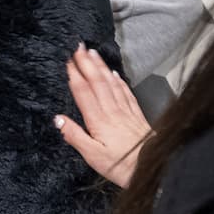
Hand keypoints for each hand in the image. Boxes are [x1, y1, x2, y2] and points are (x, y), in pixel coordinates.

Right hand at [55, 45, 149, 187]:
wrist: (156, 167)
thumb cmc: (122, 166)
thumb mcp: (93, 156)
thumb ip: (75, 136)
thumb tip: (58, 119)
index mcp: (98, 120)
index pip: (83, 92)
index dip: (75, 74)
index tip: (67, 59)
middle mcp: (112, 111)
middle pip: (97, 82)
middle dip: (87, 63)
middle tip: (78, 47)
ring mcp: (125, 111)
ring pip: (111, 83)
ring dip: (101, 67)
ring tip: (93, 53)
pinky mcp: (136, 115)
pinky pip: (125, 92)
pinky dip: (118, 80)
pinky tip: (115, 73)